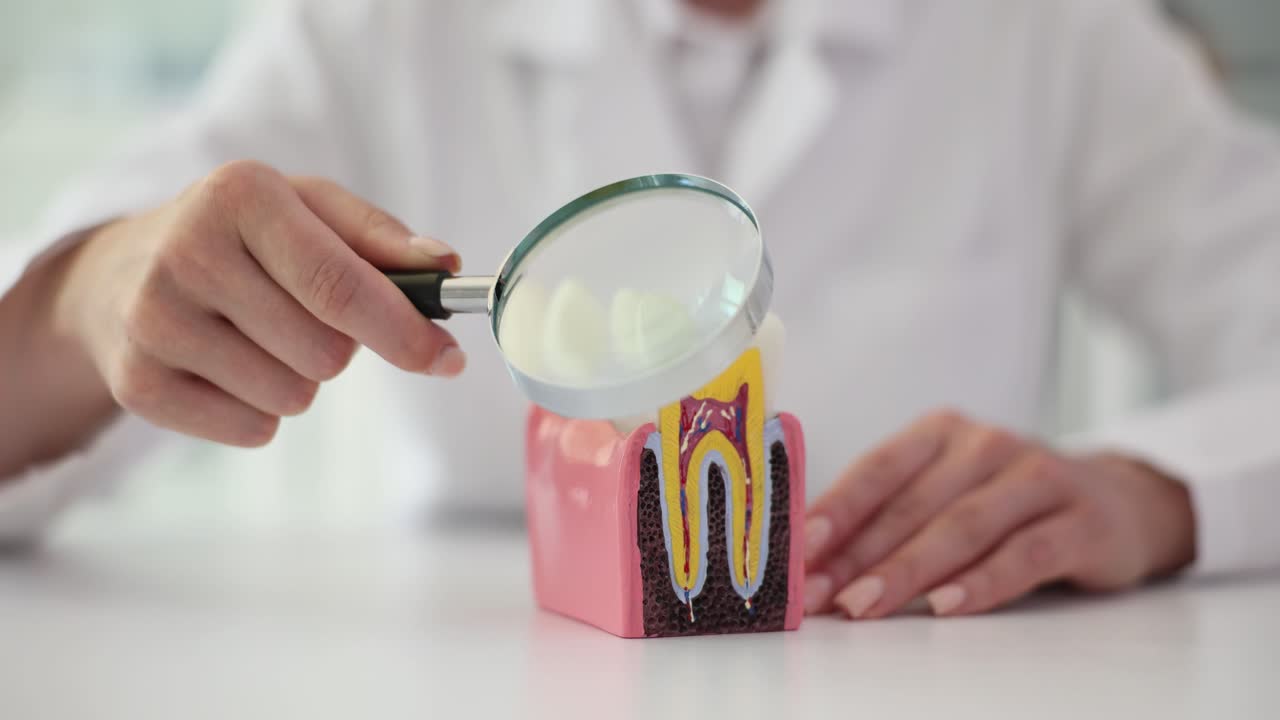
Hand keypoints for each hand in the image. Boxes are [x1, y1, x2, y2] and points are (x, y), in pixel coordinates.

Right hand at [50, 160, 463, 447]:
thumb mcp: (309, 210)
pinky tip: (225, 368)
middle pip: (326, 353)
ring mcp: (153, 320)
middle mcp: (187, 251)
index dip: (403, 332)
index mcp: (240, 195)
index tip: (447, 359)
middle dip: (339, 347)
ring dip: (299, 379)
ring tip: (258, 338)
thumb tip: (444, 266)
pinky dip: (258, 411)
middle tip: (302, 316)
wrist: (119, 274)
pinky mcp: (137, 383)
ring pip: (293, 397)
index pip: (339, 285)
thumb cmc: (242, 238)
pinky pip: (252, 431)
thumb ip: (382, 237)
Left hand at [803, 410, 1195, 617]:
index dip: (834, 511)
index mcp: (941, 433)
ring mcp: (1038, 478)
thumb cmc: (1006, 502)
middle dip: (857, 555)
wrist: (1119, 502)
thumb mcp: (948, 491)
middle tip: (817, 596)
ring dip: (906, 570)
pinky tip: (946, 606)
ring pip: (962, 527)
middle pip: (912, 506)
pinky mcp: (1082, 520)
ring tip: (863, 605)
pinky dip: (983, 582)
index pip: (877, 470)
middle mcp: (987, 445)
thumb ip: (889, 517)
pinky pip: (1025, 553)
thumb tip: (813, 563)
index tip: (796, 549)